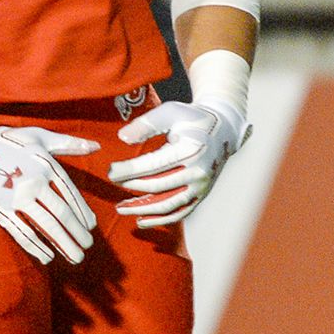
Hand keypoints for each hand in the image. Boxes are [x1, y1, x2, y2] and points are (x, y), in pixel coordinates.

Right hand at [0, 109, 99, 264]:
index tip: (91, 227)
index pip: (72, 195)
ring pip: (46, 226)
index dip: (83, 213)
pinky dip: (36, 247)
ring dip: (63, 244)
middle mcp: (35, 182)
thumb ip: (70, 144)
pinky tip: (48, 257)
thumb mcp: (42, 137)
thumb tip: (97, 146)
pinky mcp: (0, 208)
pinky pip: (21, 231)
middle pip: (62, 213)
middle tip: (88, 246)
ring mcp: (17, 197)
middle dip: (77, 233)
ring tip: (76, 257)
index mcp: (47, 166)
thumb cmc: (9, 141)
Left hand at [109, 100, 243, 227]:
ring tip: (120, 208)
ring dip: (142, 209)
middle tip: (111, 182)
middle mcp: (199, 171)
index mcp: (191, 149)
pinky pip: (180, 212)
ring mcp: (201, 187)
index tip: (110, 171)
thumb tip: (122, 138)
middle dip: (132, 185)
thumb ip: (147, 124)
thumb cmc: (192, 119)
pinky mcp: (201, 196)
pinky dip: (160, 219)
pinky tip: (140, 220)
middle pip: (159, 185)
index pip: (154, 164)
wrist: (223, 130)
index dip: (130, 169)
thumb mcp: (171, 112)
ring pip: (168, 204)